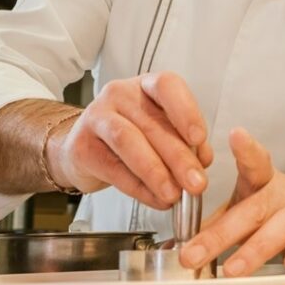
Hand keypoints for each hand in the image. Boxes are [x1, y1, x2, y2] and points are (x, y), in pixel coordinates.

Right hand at [47, 72, 211, 209]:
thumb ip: (185, 141)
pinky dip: (138, 188)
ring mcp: (97, 117)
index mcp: (146, 85)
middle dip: (179, 157)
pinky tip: (155, 199)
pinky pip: (113, 168)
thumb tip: (203, 160)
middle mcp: (120, 94)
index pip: (167, 86)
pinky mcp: (81, 146)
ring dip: (156, 172)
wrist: (84, 148)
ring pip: (129, 142)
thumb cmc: (132, 134)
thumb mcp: (161, 129)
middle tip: (196, 182)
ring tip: (174, 194)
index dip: (186, 111)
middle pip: (152, 124)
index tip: (200, 139)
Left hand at [179, 128, 284, 276]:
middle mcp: (284, 196)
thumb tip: (174, 245)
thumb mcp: (246, 207)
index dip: (246, 149)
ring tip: (232, 269)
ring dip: (255, 250)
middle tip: (194, 254)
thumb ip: (214, 226)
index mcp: (263, 183)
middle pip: (255, 208)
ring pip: (283, 228)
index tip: (235, 135)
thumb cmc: (277, 210)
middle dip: (222, 233)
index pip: (255, 163)